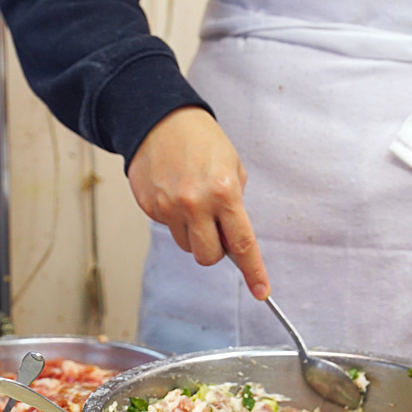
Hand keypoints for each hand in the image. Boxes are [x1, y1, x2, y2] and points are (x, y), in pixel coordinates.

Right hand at [128, 107, 269, 299]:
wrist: (159, 119)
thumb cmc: (202, 141)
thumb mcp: (232, 167)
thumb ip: (234, 205)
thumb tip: (232, 239)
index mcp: (223, 192)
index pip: (242, 243)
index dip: (253, 272)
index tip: (261, 292)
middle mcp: (195, 203)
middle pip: (209, 256)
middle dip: (216, 251)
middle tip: (217, 230)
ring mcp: (169, 207)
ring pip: (187, 246)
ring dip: (194, 234)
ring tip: (193, 203)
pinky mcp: (150, 207)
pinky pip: (169, 229)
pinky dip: (175, 219)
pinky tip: (175, 193)